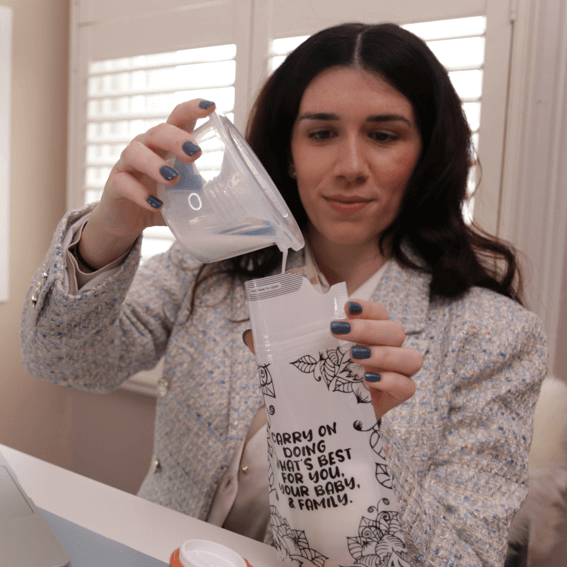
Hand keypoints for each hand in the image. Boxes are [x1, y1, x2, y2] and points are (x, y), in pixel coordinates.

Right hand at [79, 99, 215, 267]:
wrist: (125, 218)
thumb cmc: (159, 198)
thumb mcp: (184, 194)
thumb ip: (202, 190)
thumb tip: (234, 198)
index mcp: (166, 145)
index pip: (178, 118)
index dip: (193, 109)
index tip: (211, 106)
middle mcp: (146, 148)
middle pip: (158, 132)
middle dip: (176, 139)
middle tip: (195, 153)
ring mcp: (127, 165)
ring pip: (135, 152)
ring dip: (155, 164)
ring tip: (172, 178)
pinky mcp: (115, 185)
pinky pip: (123, 183)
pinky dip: (139, 193)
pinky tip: (156, 203)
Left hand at [331, 299, 421, 420]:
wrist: (334, 410)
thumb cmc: (330, 376)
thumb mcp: (325, 354)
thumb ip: (323, 338)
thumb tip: (305, 316)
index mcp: (375, 335)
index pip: (381, 314)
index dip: (367, 308)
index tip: (347, 307)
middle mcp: (391, 350)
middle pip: (396, 331)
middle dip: (367, 329)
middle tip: (338, 331)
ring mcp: (398, 372)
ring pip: (411, 358)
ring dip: (384, 353)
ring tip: (355, 356)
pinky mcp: (398, 395)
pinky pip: (408, 386)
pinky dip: (390, 380)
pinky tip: (369, 379)